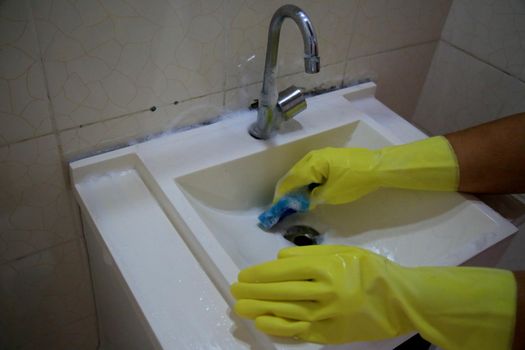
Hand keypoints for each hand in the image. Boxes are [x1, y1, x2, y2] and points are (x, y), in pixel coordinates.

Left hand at [231, 245, 515, 348]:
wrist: (400, 301)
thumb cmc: (372, 271)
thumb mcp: (345, 252)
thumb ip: (311, 254)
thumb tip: (279, 259)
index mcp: (327, 268)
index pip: (283, 271)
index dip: (260, 274)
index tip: (243, 275)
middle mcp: (324, 292)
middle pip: (280, 292)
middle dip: (254, 291)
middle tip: (234, 291)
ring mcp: (326, 316)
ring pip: (285, 311)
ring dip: (259, 309)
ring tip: (240, 307)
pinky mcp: (331, 334)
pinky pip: (299, 331)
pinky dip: (279, 327)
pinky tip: (262, 323)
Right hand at [274, 136, 458, 207]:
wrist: (377, 167)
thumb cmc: (355, 181)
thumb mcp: (332, 194)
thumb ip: (314, 197)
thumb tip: (304, 201)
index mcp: (312, 164)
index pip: (290, 180)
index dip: (282, 194)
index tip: (276, 206)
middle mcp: (313, 156)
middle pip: (294, 174)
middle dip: (287, 189)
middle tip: (284, 204)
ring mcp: (322, 155)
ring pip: (303, 171)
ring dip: (297, 184)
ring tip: (295, 199)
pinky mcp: (330, 157)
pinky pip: (312, 169)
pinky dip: (307, 180)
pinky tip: (309, 189)